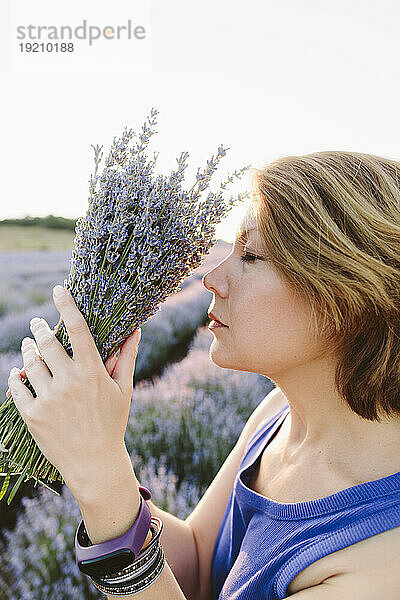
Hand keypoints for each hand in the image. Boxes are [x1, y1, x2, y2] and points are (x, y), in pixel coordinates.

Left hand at [7, 285, 140, 496]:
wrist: (95, 463)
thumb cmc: (113, 423)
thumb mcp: (124, 389)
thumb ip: (128, 357)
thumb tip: (136, 330)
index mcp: (92, 372)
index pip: (79, 329)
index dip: (67, 306)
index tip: (58, 290)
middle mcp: (69, 381)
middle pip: (47, 342)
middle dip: (39, 328)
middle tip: (36, 324)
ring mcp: (49, 398)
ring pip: (30, 362)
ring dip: (26, 349)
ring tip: (28, 346)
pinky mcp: (33, 415)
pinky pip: (17, 387)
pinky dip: (15, 376)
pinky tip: (18, 372)